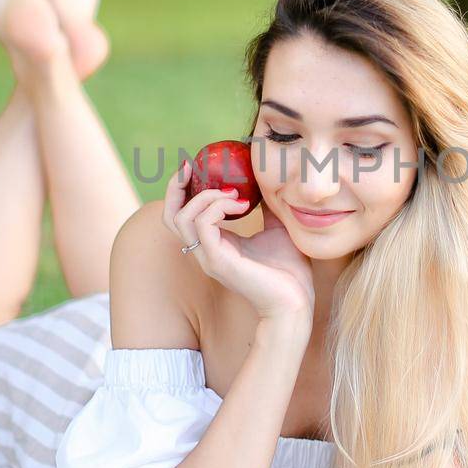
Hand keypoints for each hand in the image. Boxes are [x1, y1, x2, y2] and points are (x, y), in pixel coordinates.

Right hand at [163, 161, 315, 326]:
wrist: (296, 302)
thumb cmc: (289, 271)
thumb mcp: (276, 228)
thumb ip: (265, 208)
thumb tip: (267, 182)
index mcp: (215, 244)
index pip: (183, 214)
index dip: (183, 189)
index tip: (196, 165)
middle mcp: (205, 251)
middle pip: (171, 215)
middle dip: (177, 187)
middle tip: (193, 166)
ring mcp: (208, 258)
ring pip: (182, 217)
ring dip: (206, 196)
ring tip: (234, 193)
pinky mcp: (217, 261)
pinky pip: (203, 224)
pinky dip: (217, 206)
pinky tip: (241, 205)